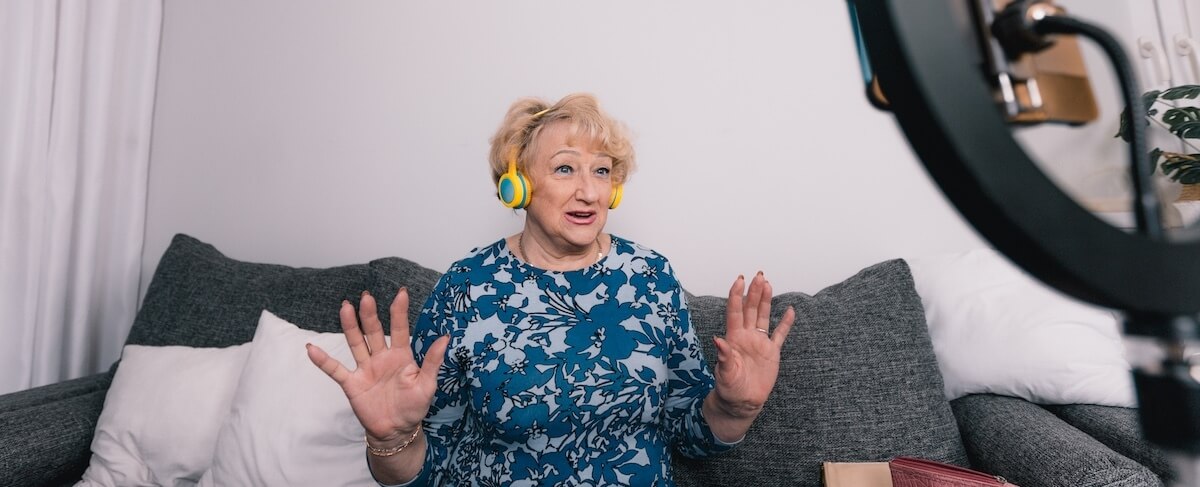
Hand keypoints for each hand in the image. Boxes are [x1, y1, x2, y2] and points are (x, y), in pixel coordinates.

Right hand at [306, 289, 449, 443]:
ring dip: (350, 326)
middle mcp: (381, 358)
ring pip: (356, 343)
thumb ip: (433, 361)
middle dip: (370, 314)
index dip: (399, 312)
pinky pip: (335, 370)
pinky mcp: (352, 383)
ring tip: (345, 307)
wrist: (397, 431)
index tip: (401, 292)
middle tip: (366, 297)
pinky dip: (323, 360)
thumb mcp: (427, 384)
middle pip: (374, 331)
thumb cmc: (414, 406)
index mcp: (401, 355)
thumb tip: (446, 337)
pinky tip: (311, 348)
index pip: (400, 329)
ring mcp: (365, 369)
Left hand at [711, 272, 794, 418]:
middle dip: (754, 292)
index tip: (740, 280)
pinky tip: (789, 310)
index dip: (736, 295)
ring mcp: (759, 343)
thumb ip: (723, 356)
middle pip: (750, 309)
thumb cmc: (729, 389)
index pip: (734, 312)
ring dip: (765, 301)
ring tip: (767, 283)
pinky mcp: (771, 353)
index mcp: (733, 339)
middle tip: (758, 276)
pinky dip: (785, 323)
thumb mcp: (725, 374)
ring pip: (762, 316)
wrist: (742, 403)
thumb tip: (717, 340)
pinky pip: (779, 335)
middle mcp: (746, 337)